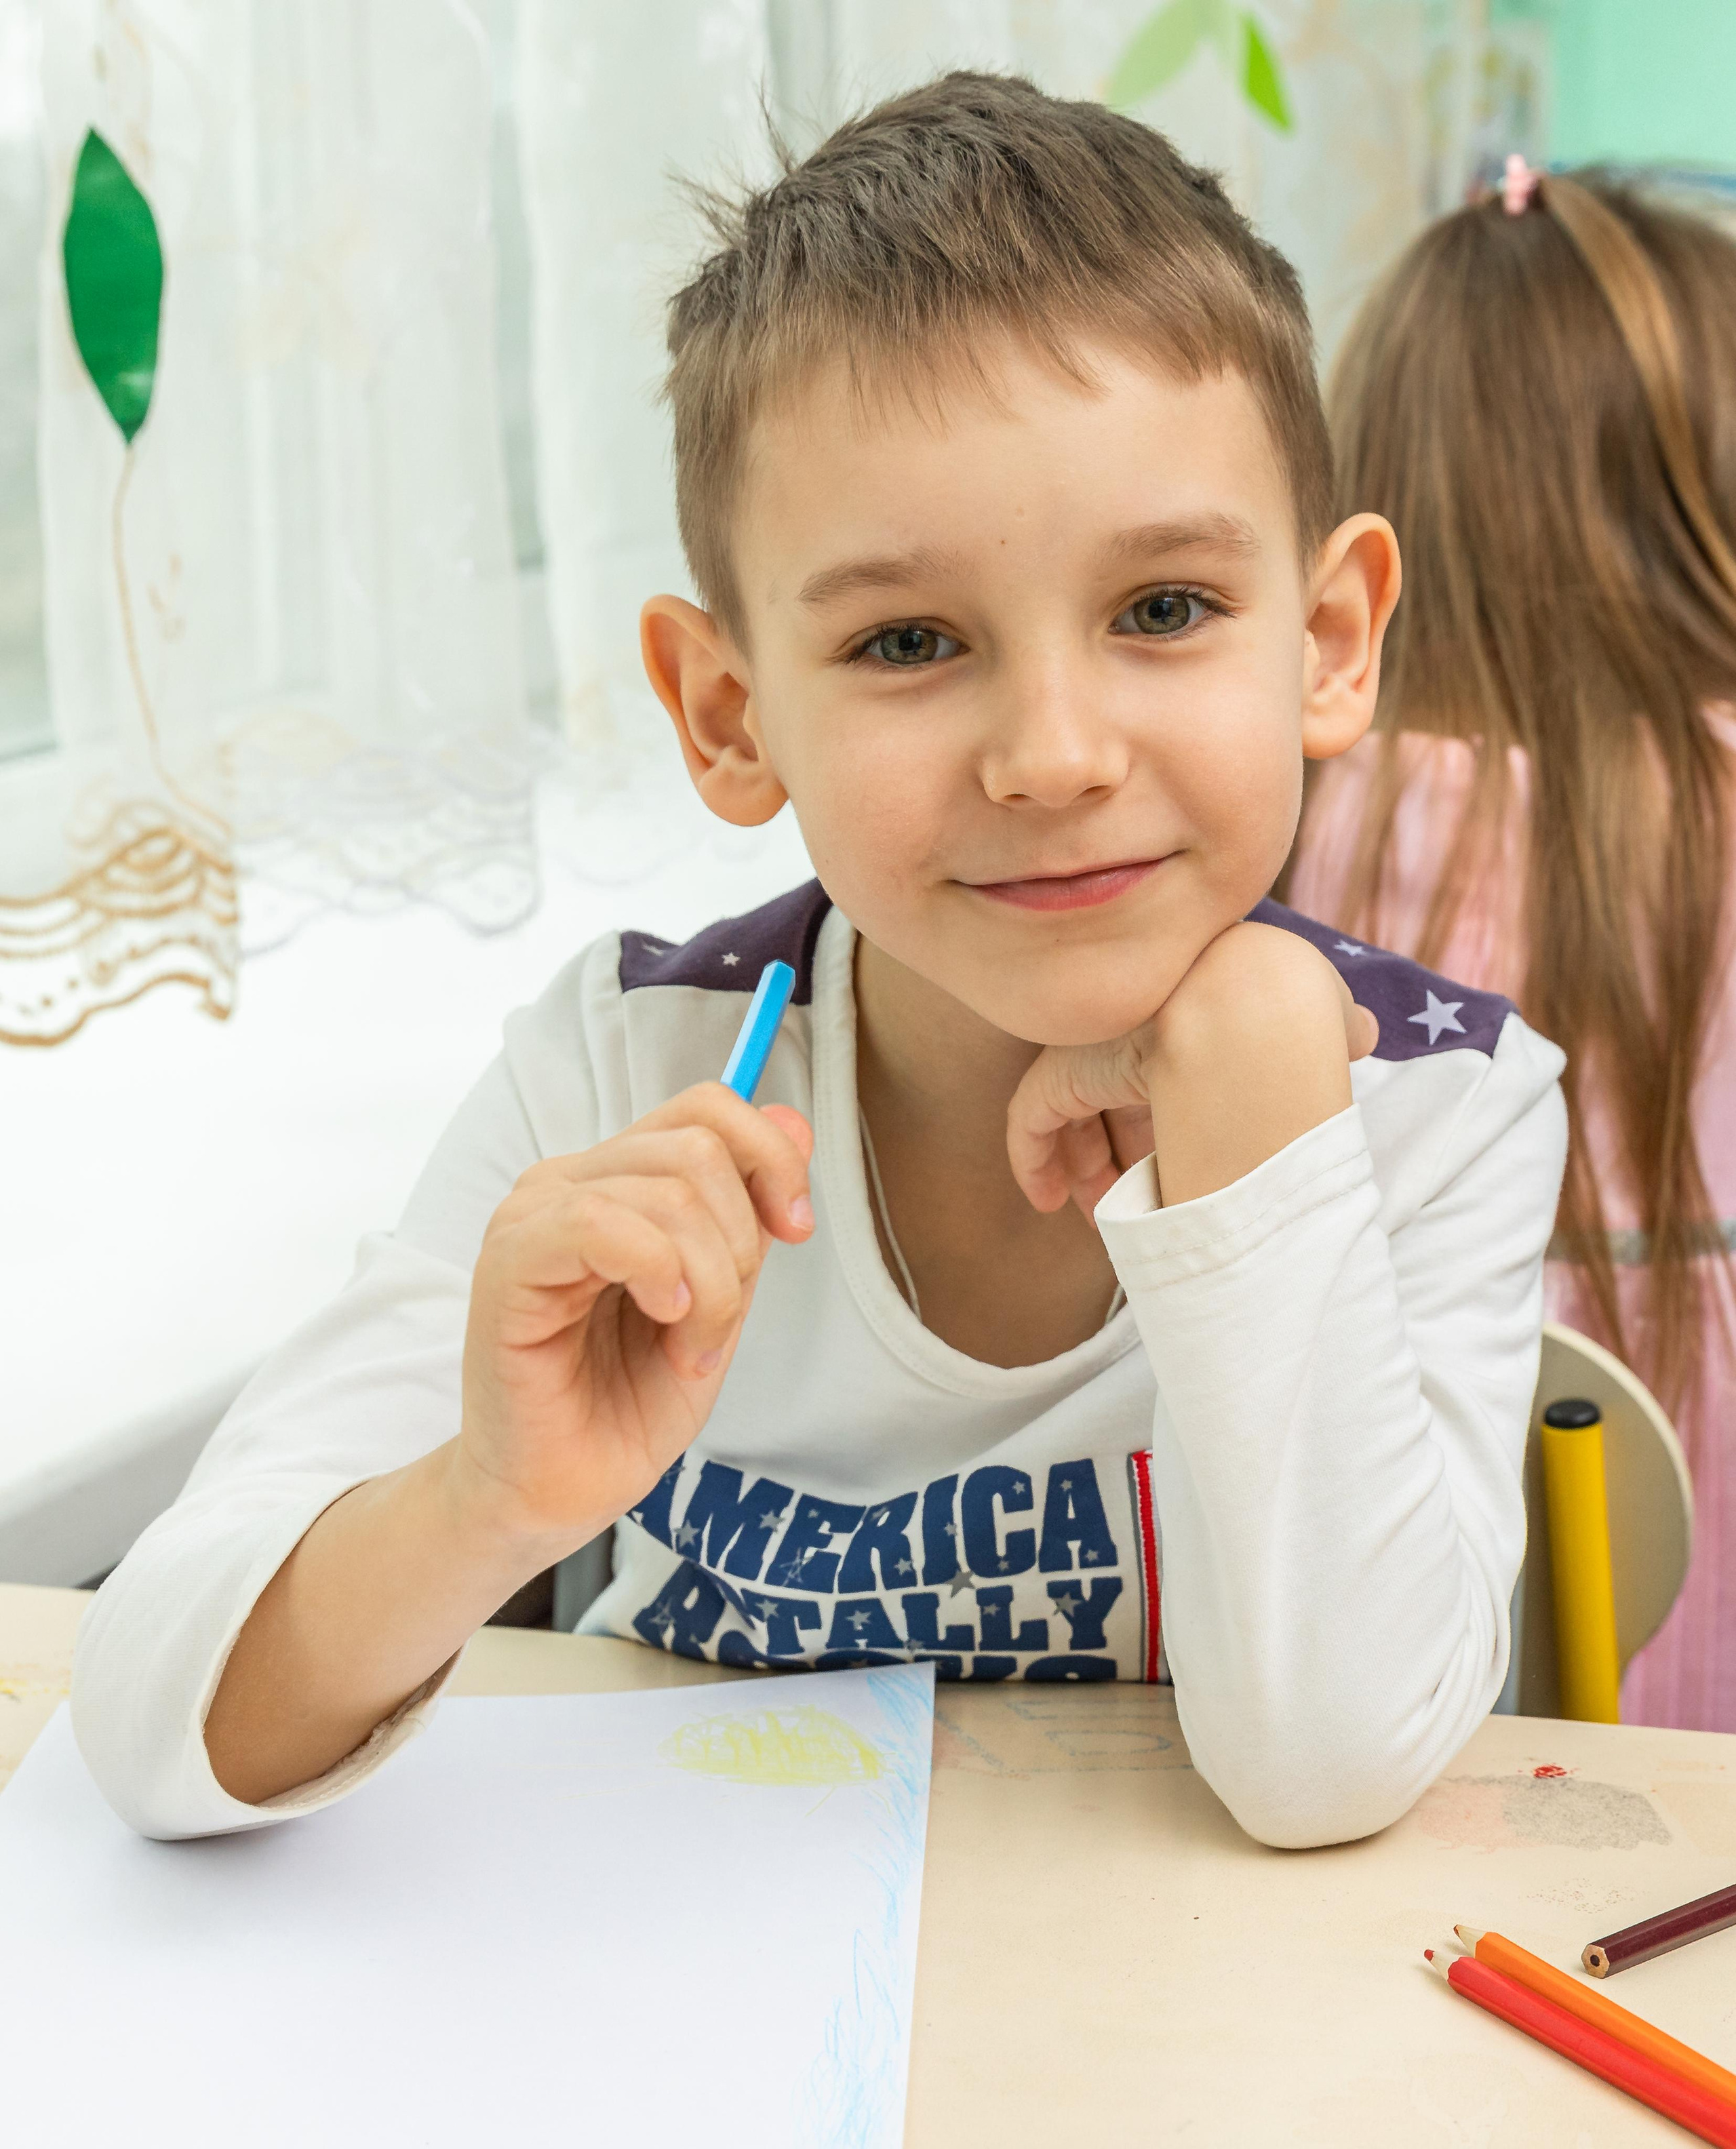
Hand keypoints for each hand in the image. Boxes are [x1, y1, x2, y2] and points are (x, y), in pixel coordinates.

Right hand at [456, 1086, 813, 1552]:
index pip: (706, 1107)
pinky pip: (600, 1222)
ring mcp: (533, 1215)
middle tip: (715, 1323)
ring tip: (686, 1346)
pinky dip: (659, 1275)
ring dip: (709, 1285)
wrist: (559, 1489)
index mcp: (617, 1178)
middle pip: (699, 1148)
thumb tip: (794, 1121)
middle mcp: (570, 1180)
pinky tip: (662, 1321)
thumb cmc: (625, 1403)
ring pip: (668, 1191)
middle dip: (739, 1244)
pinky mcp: (508, 1262)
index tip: (794, 1229)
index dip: (770, 1158)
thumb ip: (750, 1214)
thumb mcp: (720, 1298)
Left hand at [1007, 922, 1376, 1215]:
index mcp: (1185, 1018)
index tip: (1174, 1170)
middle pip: (1112, 1100)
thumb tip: (1359, 1030)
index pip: (1162, 1074)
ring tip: (1098, 1220)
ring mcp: (1093, 1046)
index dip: (1162, 1125)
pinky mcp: (1064, 1070)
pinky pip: (1029, 1121)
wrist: (1251, 998)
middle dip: (1117, 1158)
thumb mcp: (1327, 1015)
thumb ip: (1338, 1024)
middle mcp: (1133, 1030)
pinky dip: (1031, 1163)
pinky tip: (1047, 1203)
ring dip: (1080, 1170)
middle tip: (1132, 1208)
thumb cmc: (1296, 1004)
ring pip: (1067, 1114)